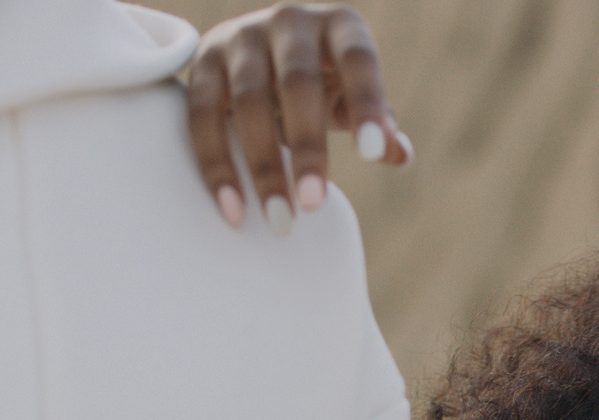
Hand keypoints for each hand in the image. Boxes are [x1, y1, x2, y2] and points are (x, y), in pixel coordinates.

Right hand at [186, 3, 410, 234]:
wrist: (260, 52)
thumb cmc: (325, 82)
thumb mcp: (354, 97)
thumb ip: (378, 125)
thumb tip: (396, 153)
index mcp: (338, 25)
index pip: (358, 59)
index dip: (366, 102)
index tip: (370, 154)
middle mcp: (288, 22)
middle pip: (298, 83)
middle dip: (307, 147)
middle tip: (314, 205)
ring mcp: (240, 37)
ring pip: (248, 100)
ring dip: (263, 164)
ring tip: (279, 219)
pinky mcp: (203, 62)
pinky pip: (202, 115)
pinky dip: (216, 164)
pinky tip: (234, 208)